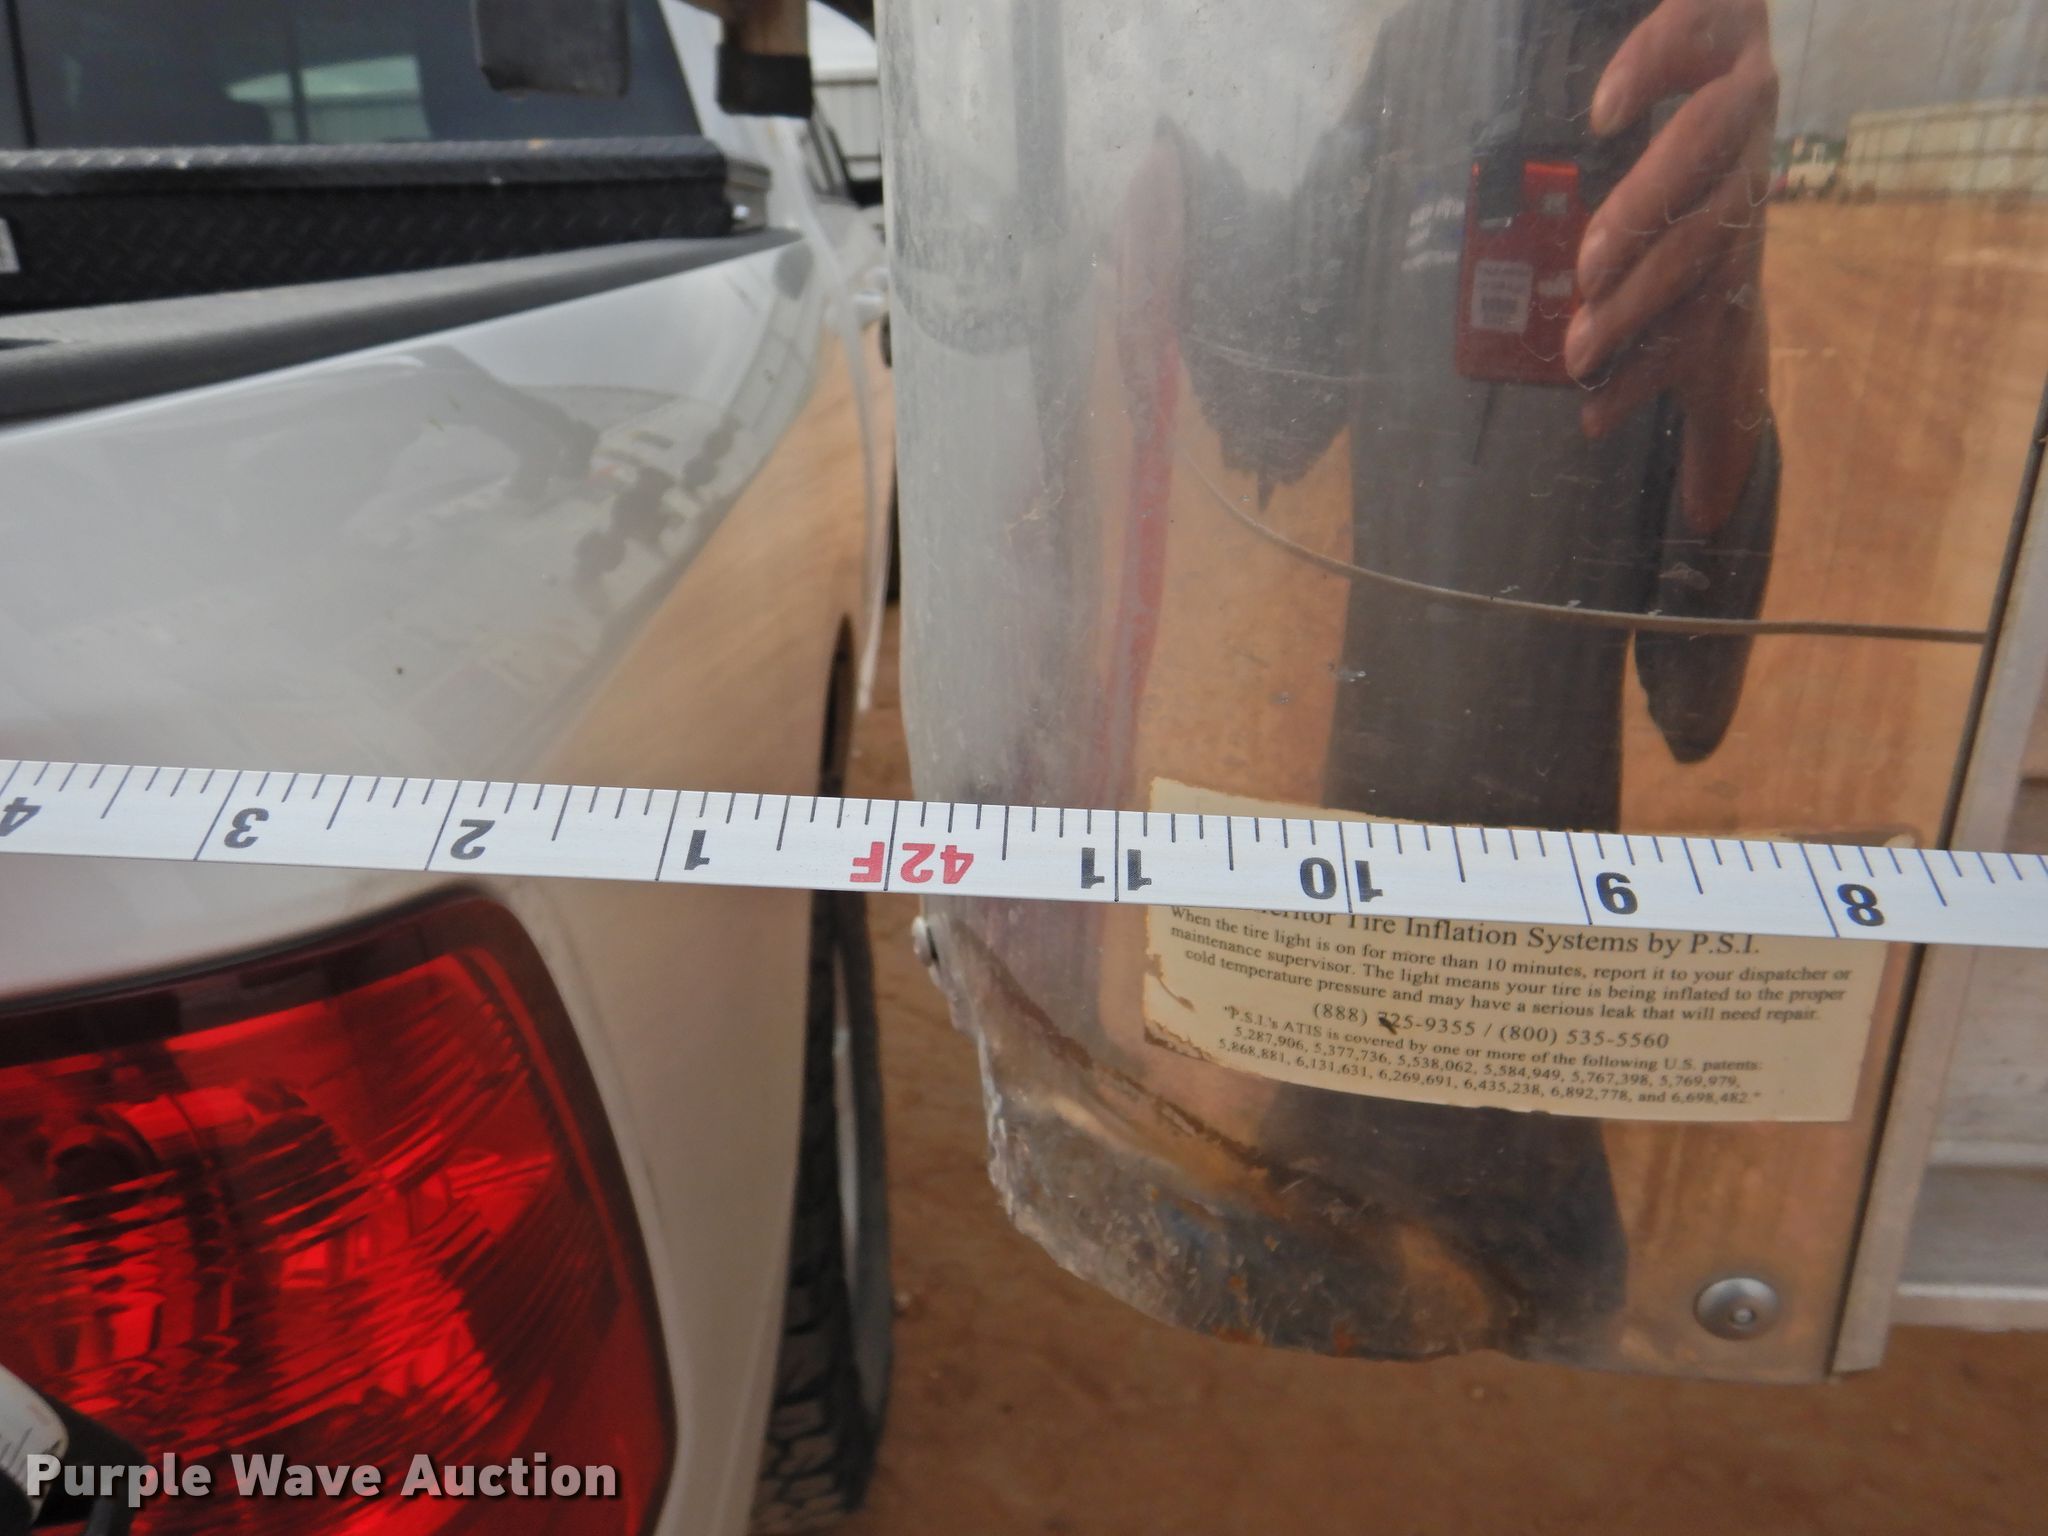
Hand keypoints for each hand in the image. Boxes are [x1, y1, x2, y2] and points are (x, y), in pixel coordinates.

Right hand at [1564, 0, 1777, 533]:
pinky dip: (1649, 74)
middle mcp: (1746, 173)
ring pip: (1702, 156)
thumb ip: (1705, 399)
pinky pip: (1691, 42)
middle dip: (1645, 311)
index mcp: (1737, 244)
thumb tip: (1714, 526)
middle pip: (1705, 248)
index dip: (1654, 376)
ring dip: (1647, 216)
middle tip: (1581, 354)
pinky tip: (1602, 114)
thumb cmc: (1705, 186)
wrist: (1728, 41)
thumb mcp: (1705, 295)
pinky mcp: (1718, 24)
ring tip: (1592, 258)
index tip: (1594, 422)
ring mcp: (1738, 96)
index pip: (1706, 320)